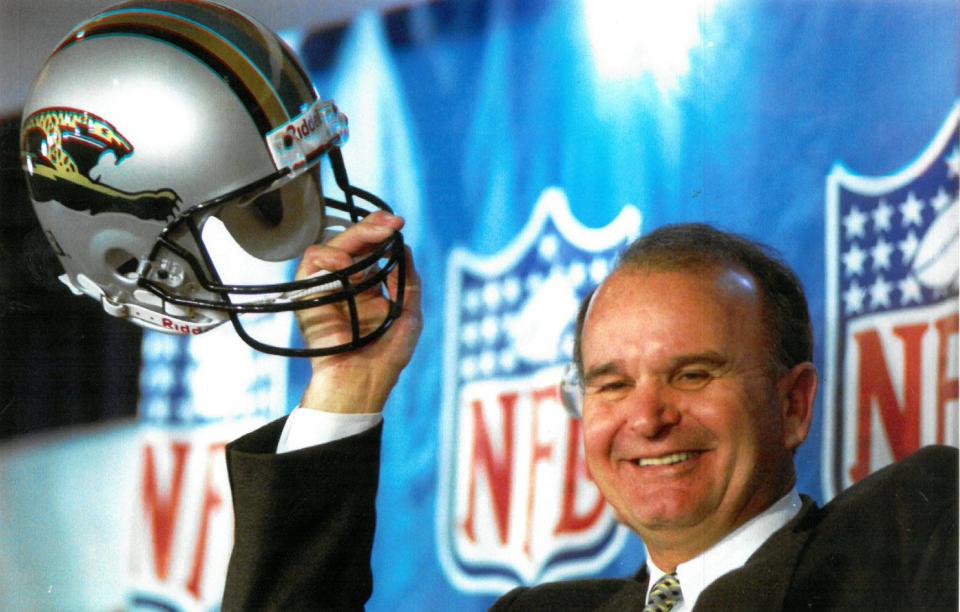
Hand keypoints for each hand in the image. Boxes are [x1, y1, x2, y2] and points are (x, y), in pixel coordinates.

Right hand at [295, 211, 421, 413]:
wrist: (364, 382)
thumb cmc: (387, 356)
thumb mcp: (408, 312)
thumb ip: (407, 280)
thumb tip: (403, 247)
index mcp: (367, 287)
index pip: (370, 250)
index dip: (381, 233)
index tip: (397, 224)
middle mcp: (345, 284)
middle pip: (352, 243)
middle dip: (370, 227)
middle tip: (389, 223)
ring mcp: (327, 288)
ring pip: (332, 246)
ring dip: (354, 236)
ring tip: (376, 235)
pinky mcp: (308, 295)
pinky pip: (311, 263)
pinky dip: (328, 256)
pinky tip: (345, 261)